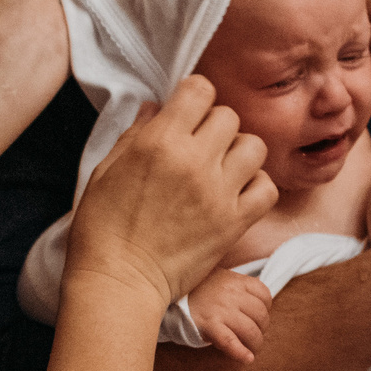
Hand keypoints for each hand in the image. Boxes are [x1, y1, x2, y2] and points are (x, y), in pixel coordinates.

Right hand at [68, 76, 275, 313]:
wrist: (119, 282)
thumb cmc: (103, 228)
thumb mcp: (106, 170)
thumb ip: (135, 134)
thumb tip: (156, 108)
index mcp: (160, 141)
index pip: (200, 89)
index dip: (194, 97)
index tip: (186, 113)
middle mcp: (194, 161)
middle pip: (228, 116)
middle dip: (214, 125)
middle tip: (199, 146)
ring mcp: (219, 192)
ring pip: (254, 146)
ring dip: (238, 153)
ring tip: (220, 170)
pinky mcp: (235, 223)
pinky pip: (267, 188)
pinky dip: (256, 187)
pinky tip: (235, 194)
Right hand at [188, 270, 273, 362]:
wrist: (166, 294)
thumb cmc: (195, 290)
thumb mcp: (219, 278)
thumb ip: (238, 286)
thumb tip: (259, 301)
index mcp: (235, 280)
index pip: (264, 295)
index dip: (266, 309)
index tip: (257, 317)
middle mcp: (231, 293)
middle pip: (261, 315)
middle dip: (262, 329)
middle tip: (253, 335)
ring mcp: (221, 309)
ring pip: (250, 330)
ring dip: (255, 344)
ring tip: (251, 350)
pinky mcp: (210, 325)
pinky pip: (231, 341)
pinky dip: (241, 352)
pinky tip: (247, 359)